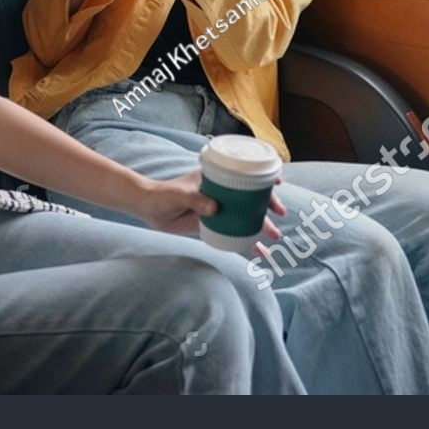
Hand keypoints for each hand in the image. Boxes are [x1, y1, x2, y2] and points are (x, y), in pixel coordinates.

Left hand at [134, 169, 285, 240]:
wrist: (149, 209)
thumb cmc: (163, 194)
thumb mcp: (180, 194)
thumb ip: (196, 199)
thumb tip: (214, 208)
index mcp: (217, 179)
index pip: (245, 176)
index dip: (263, 179)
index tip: (277, 184)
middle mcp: (222, 194)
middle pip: (251, 199)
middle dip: (268, 207)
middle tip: (280, 215)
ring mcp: (220, 210)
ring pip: (246, 218)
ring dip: (261, 227)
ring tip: (274, 238)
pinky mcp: (213, 226)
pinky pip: (234, 235)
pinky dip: (246, 244)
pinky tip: (258, 253)